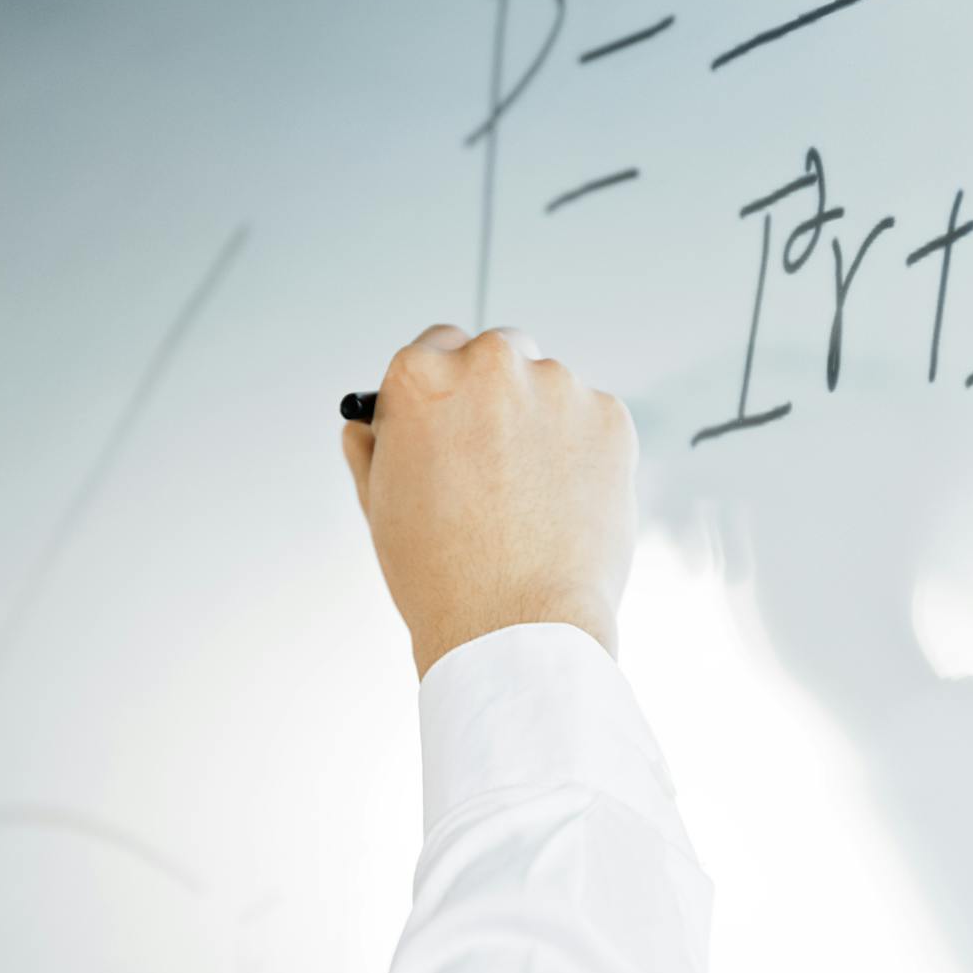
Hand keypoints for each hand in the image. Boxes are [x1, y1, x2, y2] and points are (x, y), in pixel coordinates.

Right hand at [342, 325, 637, 677]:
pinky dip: (582, 452)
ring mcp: (557, 388)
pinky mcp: (609, 418)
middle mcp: (490, 365)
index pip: (434, 347)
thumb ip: (371, 450)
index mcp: (422, 376)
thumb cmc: (443, 576)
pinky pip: (591, 422)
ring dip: (540, 424)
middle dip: (494, 396)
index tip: (452, 417)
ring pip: (548, 389)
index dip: (442, 390)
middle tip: (493, 460)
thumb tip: (363, 426)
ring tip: (529, 500)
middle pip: (496, 355)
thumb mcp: (381, 506)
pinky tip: (563, 506)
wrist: (517, 625)